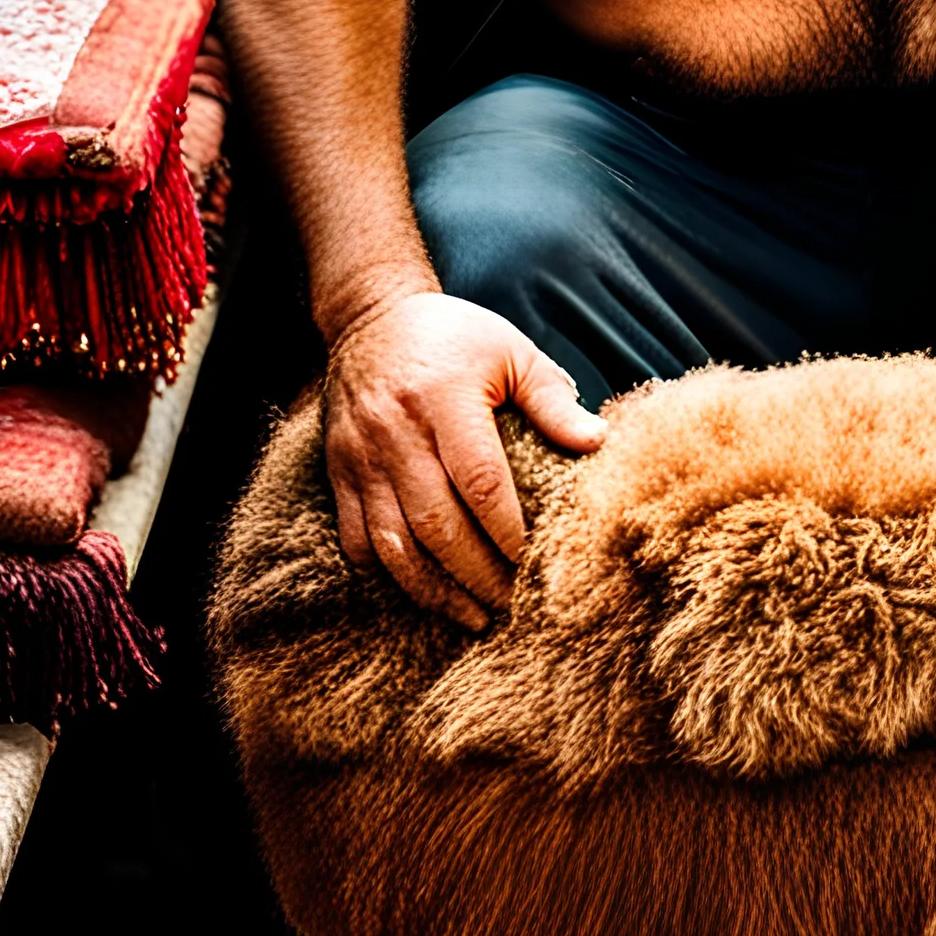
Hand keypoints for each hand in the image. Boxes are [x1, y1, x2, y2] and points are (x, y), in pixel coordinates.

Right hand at [323, 286, 606, 627]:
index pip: (480, 481)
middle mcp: (396, 433)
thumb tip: (597, 441)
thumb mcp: (510, 350)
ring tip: (473, 616)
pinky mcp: (339, 474)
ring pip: (393, 545)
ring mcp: (361, 458)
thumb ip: (552, 398)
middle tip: (512, 604)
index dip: (509, 531)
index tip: (537, 562)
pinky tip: (422, 591)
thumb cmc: (454, 335)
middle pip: (437, 525)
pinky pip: (356, 540)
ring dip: (434, 590)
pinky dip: (388, 575)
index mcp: (444, 398)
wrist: (369, 318)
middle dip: (478, 574)